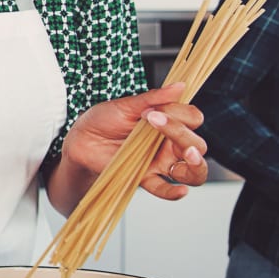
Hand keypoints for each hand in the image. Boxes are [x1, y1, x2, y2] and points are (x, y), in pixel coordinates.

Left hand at [64, 82, 206, 198]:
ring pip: (192, 171)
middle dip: (183, 134)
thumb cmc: (103, 120)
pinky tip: (180, 190)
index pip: (193, 118)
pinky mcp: (144, 177)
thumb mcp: (126, 105)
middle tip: (157, 123)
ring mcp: (159, 162)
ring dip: (196, 165)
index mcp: (168, 122)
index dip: (182, 115)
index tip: (154, 110)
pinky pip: (164, 188)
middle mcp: (169, 143)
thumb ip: (153, 98)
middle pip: (197, 144)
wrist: (81, 139)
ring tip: (187, 154)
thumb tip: (179, 85)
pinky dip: (174, 192)